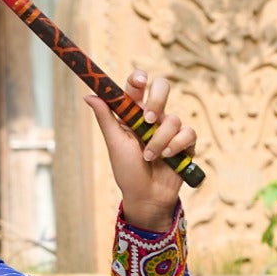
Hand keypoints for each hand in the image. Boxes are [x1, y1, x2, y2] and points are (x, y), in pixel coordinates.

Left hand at [85, 72, 196, 232]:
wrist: (146, 197)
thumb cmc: (127, 171)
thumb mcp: (115, 144)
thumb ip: (106, 118)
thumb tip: (89, 95)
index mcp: (133, 114)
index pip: (137, 87)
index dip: (139, 78)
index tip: (139, 81)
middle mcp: (153, 117)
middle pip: (163, 88)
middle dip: (157, 100)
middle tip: (148, 119)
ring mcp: (170, 128)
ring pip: (173, 118)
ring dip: (159, 140)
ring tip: (149, 157)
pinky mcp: (185, 142)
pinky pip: (187, 132)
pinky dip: (176, 146)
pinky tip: (166, 158)